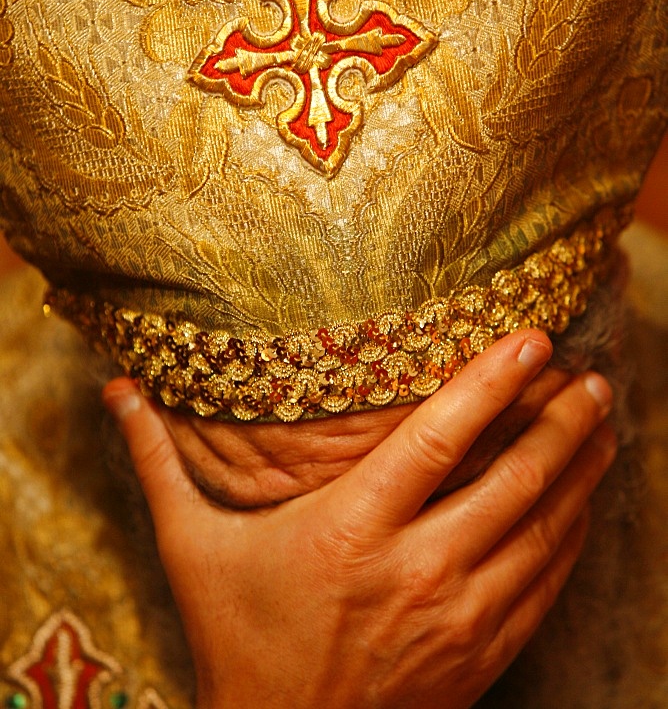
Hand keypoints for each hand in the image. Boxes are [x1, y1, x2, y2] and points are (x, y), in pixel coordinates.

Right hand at [103, 330, 615, 708]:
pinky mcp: (482, 656)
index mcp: (349, 530)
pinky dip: (574, 535)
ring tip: (606, 421)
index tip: (531, 339)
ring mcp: (457, 618)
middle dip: (562, 420)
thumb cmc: (237, 638)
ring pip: (544, 529)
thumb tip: (116, 389)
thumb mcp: (189, 548)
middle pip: (512, 478)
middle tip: (591, 374)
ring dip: (581, 470)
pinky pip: (547, 584)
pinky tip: (586, 500)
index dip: (490, 383)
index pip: (437, 439)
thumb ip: (159, 463)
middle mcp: (414, 570)